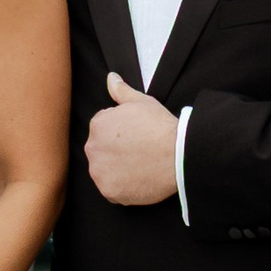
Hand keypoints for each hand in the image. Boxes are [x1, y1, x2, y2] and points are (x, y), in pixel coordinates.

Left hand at [85, 73, 179, 207]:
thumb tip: (111, 78)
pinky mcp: (109, 191)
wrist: (178, 155)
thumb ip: (121, 90)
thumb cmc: (161, 127)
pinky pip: (111, 190)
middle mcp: (92, 148)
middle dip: (116, 151)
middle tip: (139, 151)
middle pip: (101, 150)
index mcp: (97, 125)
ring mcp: (100, 172)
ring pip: (104, 170)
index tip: (136, 136)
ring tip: (140, 165)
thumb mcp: (142, 102)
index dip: (121, 133)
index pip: (103, 130)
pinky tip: (138, 179)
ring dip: (117, 169)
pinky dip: (123, 187)